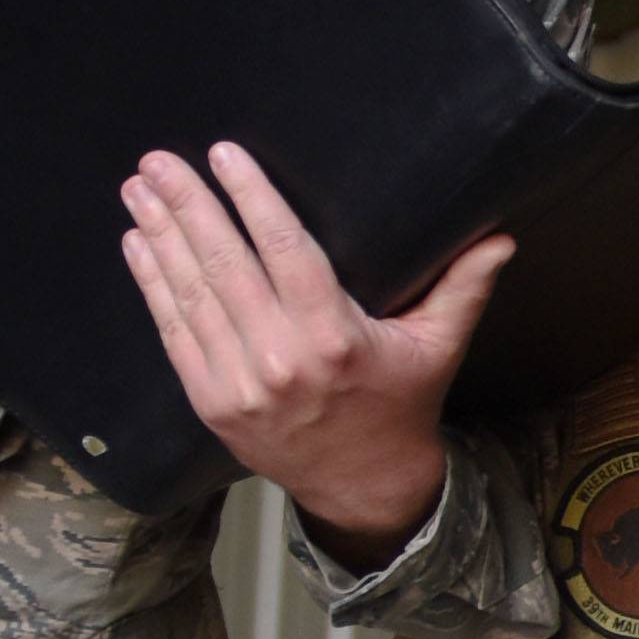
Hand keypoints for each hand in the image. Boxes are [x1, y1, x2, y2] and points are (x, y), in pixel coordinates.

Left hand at [121, 145, 502, 551]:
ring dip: (160, 236)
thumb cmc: (401, 404)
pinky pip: (174, 333)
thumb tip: (500, 236)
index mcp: (333, 338)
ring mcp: (237, 385)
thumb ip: (462, 286)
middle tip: (158, 161)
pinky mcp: (210, 403)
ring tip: (139, 189)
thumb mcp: (438, 345)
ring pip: (190, 295)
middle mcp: (279, 360)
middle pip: (223, 265)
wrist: (363, 485)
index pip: (281, 249)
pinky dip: (153, 285)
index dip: (250, 197)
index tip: (223, 153)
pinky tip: (138, 245)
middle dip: (187, 206)